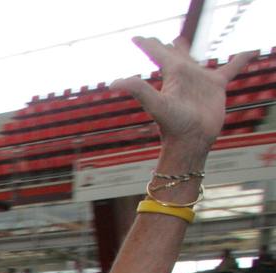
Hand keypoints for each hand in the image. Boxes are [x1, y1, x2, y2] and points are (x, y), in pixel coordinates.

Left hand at [113, 36, 254, 160]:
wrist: (193, 141)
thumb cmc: (174, 125)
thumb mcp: (156, 104)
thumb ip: (138, 90)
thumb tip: (114, 83)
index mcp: (171, 76)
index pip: (157, 55)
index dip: (148, 46)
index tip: (136, 39)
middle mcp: (183, 76)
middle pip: (173, 56)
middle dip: (166, 48)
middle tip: (158, 40)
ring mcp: (199, 81)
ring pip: (195, 61)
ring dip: (187, 51)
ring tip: (180, 41)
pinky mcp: (216, 87)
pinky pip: (230, 69)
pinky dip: (240, 60)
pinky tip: (250, 52)